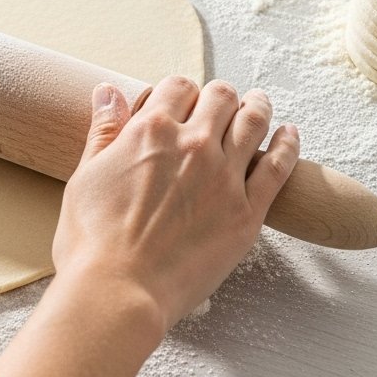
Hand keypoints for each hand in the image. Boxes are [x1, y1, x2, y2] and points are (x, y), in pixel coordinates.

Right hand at [52, 76, 299, 331]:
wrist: (119, 289)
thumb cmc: (93, 240)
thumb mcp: (86, 175)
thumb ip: (103, 130)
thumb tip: (107, 92)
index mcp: (150, 130)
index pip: (177, 87)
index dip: (180, 91)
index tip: (181, 101)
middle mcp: (192, 144)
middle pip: (220, 97)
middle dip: (219, 96)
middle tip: (220, 104)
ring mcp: (224, 176)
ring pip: (253, 122)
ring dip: (257, 106)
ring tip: (258, 104)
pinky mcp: (247, 211)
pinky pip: (278, 166)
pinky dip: (288, 144)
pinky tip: (289, 134)